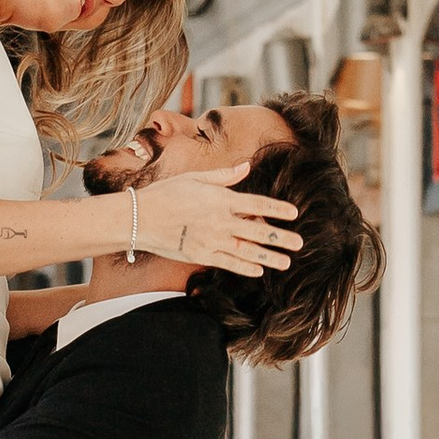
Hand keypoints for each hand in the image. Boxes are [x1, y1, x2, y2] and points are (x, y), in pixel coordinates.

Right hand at [129, 160, 301, 276]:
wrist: (139, 218)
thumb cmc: (165, 194)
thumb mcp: (194, 178)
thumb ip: (224, 176)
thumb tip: (246, 167)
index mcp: (221, 199)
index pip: (257, 204)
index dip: (278, 209)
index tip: (294, 214)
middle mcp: (220, 221)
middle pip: (258, 230)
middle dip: (281, 237)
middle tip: (300, 243)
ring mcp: (212, 241)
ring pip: (248, 251)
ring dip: (269, 257)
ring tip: (286, 262)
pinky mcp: (201, 256)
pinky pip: (228, 263)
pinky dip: (245, 267)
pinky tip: (259, 271)